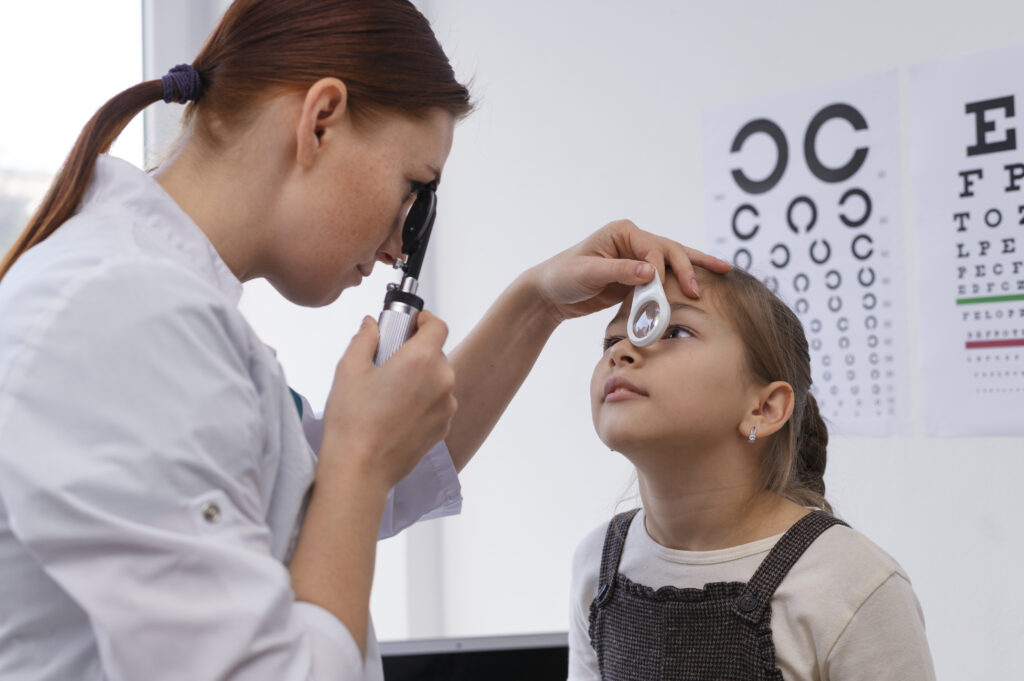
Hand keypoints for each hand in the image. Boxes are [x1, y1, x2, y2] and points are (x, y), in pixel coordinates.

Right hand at [317, 310, 457, 490]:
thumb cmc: (353, 422)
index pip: (438, 326)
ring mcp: (445, 407)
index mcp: (422, 360)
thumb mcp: (349, 370)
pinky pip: (437, 403)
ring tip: (388, 391)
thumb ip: (365, 339)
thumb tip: (372, 325)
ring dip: (419, 378)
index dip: (425, 319)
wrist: (361, 470)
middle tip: (387, 359)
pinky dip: (422, 401)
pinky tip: (395, 412)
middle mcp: (442, 381)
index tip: (411, 322)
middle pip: (436, 353)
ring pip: (437, 379)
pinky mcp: (442, 428)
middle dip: (415, 351)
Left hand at [527, 219, 731, 322]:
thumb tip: (652, 272)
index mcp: (623, 232)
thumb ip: (620, 272)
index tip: (659, 292)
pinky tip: (703, 283)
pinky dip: (684, 279)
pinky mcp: (639, 275)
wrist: (550, 293)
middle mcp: (634, 240)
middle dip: (688, 268)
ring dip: (697, 268)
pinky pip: (666, 277)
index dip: (660, 270)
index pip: (653, 248)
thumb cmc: (564, 277)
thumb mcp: (588, 273)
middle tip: (699, 291)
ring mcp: (638, 257)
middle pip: (670, 250)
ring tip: (725, 271)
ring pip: (674, 260)